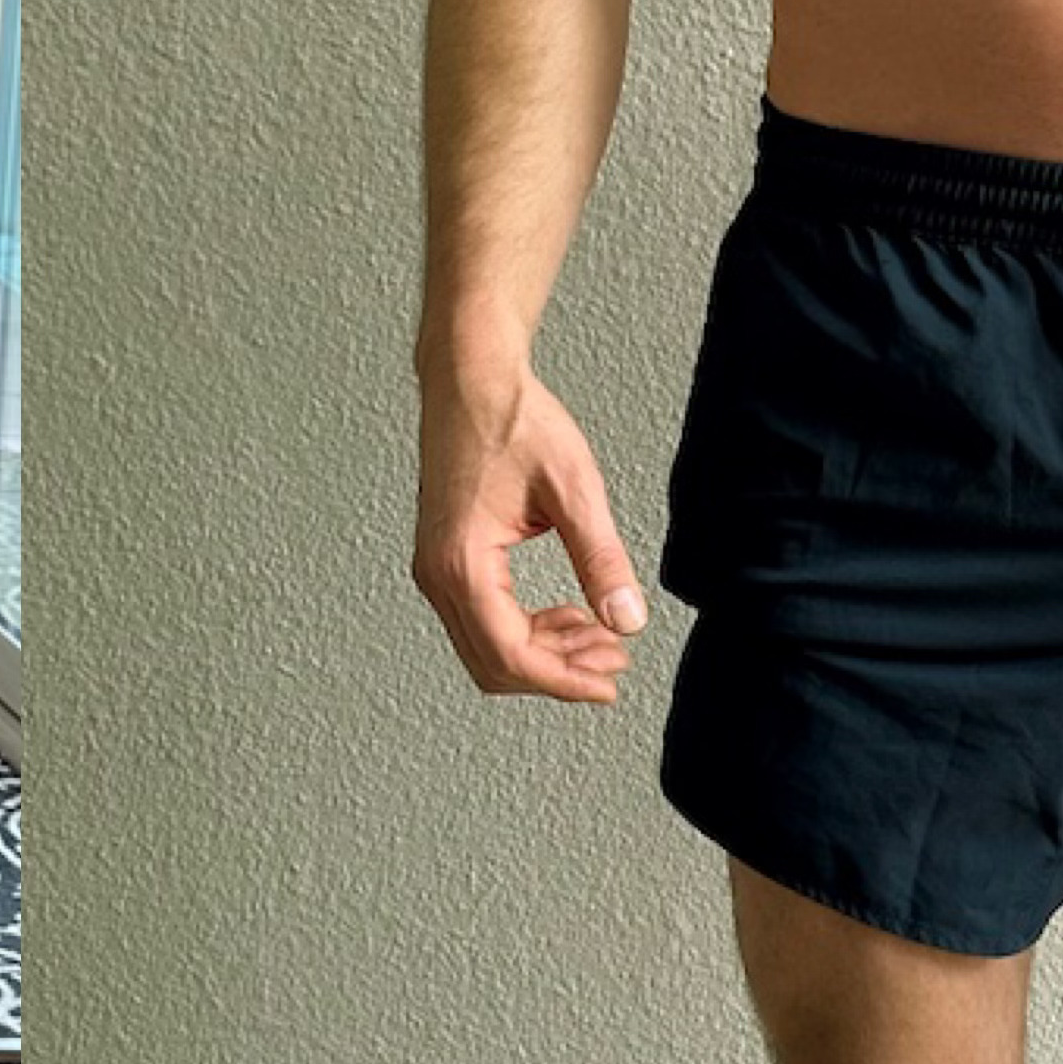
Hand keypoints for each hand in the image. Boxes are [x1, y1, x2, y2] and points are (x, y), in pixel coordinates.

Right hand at [413, 354, 649, 702]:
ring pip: (486, 646)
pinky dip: (525, 628)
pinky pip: (481, 618)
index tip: (608, 683)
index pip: (511, 654)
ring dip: (544, 653)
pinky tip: (567, 614)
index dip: (564, 680)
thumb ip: (601, 560)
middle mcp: (438, 573)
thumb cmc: (513, 420)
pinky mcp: (445, 557)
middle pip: (494, 663)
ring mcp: (436, 567)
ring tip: (600, 637)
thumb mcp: (573, 490)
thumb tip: (626, 620)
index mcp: (462, 562)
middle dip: (557, 672)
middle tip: (613, 662)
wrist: (470, 379)